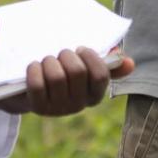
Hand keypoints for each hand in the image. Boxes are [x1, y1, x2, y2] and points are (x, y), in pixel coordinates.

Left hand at [0, 49, 135, 115]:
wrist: (29, 90)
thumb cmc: (62, 72)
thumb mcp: (85, 67)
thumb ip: (107, 64)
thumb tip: (129, 63)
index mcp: (94, 95)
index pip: (101, 75)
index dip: (91, 57)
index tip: (81, 48)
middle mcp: (79, 105)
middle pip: (77, 72)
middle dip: (67, 55)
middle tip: (61, 53)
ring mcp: (58, 109)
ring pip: (57, 77)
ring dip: (50, 61)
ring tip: (47, 60)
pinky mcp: (38, 109)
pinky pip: (37, 84)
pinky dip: (34, 70)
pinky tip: (34, 66)